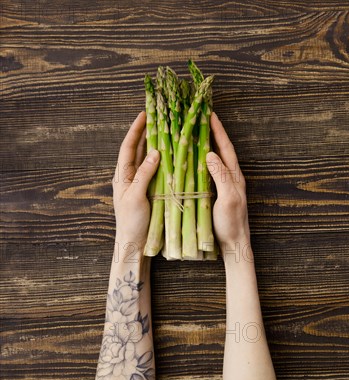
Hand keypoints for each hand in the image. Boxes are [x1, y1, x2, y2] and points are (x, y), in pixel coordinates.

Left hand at [113, 111, 159, 246]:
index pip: (128, 147)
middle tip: (158, 117)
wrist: (134, 243)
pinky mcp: (151, 191)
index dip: (136, 130)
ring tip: (166, 129)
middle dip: (146, 132)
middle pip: (138, 149)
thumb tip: (155, 152)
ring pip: (148, 159)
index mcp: (123, 175)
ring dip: (155, 144)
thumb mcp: (136, 196)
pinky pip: (157, 171)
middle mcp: (132, 176)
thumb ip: (145, 174)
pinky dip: (163, 160)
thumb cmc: (131, 222)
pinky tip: (172, 154)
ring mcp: (141, 184)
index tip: (144, 114)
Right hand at [207, 113, 249, 249]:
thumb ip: (221, 175)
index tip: (209, 114)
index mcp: (234, 177)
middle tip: (200, 118)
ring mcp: (224, 187)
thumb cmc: (231, 224)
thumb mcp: (228, 198)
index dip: (218, 131)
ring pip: (214, 161)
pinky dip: (200, 162)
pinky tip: (191, 161)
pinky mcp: (216, 196)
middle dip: (212, 133)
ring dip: (206, 146)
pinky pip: (208, 173)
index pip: (226, 148)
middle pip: (221, 150)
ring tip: (194, 133)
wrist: (234, 245)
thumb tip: (210, 153)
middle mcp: (231, 179)